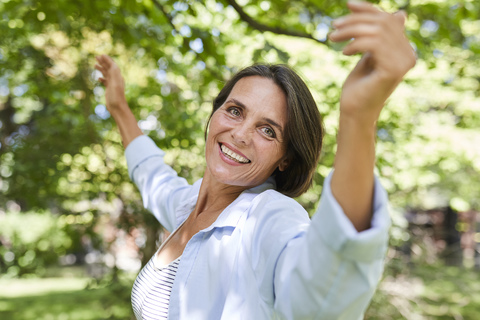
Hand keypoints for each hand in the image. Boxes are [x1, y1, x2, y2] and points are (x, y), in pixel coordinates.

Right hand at [95, 55, 126, 112]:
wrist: (117, 108)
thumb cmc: (116, 96)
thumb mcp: (115, 83)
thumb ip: (114, 73)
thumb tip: (112, 63)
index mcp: (117, 76)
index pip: (112, 65)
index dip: (107, 59)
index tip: (101, 54)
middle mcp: (116, 79)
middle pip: (109, 68)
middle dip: (103, 62)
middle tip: (96, 57)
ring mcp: (113, 84)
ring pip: (107, 74)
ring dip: (101, 69)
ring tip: (95, 65)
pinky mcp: (110, 90)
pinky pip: (106, 82)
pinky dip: (102, 78)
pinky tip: (98, 79)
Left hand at [329, 1, 415, 122]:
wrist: (354, 112)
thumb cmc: (358, 86)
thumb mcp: (367, 55)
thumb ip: (378, 36)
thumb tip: (398, 13)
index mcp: (405, 50)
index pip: (388, 20)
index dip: (369, 10)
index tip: (348, 5)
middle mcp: (409, 55)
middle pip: (382, 23)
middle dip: (354, 21)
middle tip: (334, 27)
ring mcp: (403, 63)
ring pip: (376, 31)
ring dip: (350, 31)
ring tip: (332, 38)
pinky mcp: (393, 70)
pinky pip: (373, 44)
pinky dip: (355, 44)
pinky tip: (344, 52)